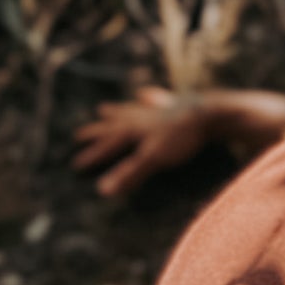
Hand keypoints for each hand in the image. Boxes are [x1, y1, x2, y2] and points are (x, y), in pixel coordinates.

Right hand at [73, 87, 212, 196]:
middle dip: (97, 132)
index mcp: (133, 130)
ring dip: (116, 112)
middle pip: (113, 125)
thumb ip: (130, 174)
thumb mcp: (153, 159)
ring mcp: (156, 109)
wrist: (209, 113)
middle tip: (79, 134)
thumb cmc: (181, 139)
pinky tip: (142, 94)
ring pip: (130, 110)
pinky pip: (155, 100)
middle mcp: (140, 117)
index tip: (75, 165)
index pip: (108, 146)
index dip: (93, 156)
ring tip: (103, 109)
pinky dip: (146, 98)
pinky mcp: (174, 104)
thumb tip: (103, 190)